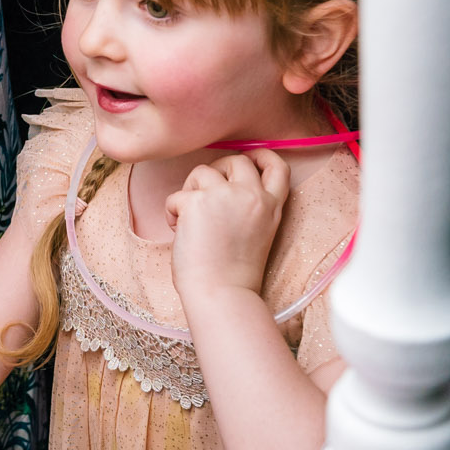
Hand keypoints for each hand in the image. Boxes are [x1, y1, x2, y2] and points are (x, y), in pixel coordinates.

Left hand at [165, 150, 290, 300]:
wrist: (223, 293)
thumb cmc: (234, 274)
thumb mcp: (259, 234)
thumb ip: (250, 208)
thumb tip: (221, 186)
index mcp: (272, 207)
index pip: (277, 166)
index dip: (262, 155)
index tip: (249, 157)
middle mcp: (252, 196)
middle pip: (237, 160)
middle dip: (218, 170)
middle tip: (204, 194)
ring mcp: (224, 196)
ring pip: (202, 171)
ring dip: (191, 190)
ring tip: (189, 219)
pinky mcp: (196, 202)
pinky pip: (177, 195)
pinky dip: (172, 211)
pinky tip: (178, 231)